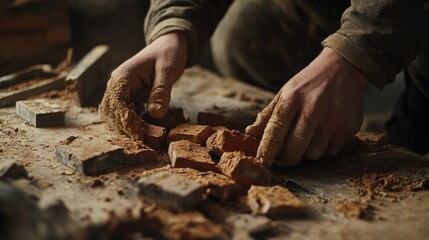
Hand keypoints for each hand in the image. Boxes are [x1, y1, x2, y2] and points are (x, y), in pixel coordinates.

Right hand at [99, 32, 187, 139]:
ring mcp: (121, 89)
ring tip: (144, 136)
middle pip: (110, 111)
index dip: (124, 120)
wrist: (168, 45)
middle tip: (142, 139)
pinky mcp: (128, 95)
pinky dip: (130, 122)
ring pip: (114, 113)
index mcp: (124, 75)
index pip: (115, 102)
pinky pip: (123, 112)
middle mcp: (117, 83)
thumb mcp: (168, 70)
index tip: (138, 133)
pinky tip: (144, 129)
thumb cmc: (168, 54)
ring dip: (125, 126)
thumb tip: (156, 114)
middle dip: (123, 126)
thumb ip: (161, 91)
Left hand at [246, 47, 367, 166]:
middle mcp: (313, 108)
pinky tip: (325, 133)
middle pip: (295, 149)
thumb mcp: (286, 93)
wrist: (344, 68)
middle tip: (288, 156)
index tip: (261, 164)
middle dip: (289, 157)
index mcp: (292, 98)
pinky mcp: (349, 127)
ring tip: (309, 138)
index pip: (275, 131)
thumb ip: (268, 115)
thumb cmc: (308, 84)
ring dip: (307, 152)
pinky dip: (325, 148)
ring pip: (313, 154)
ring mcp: (333, 118)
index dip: (266, 151)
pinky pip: (331, 151)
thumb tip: (250, 133)